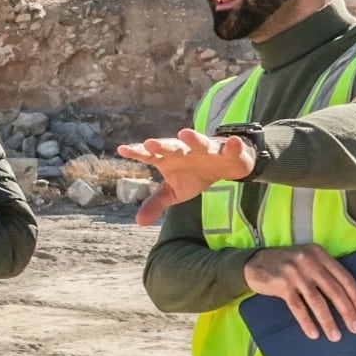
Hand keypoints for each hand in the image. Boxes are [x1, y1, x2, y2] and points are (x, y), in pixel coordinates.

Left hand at [118, 128, 257, 226]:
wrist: (224, 166)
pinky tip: (233, 142)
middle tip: (149, 143)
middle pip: (172, 147)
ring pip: (198, 142)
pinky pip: (229, 148)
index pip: (150, 156)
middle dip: (161, 145)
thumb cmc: (194, 175)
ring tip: (184, 133)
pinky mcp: (226, 150)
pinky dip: (231, 145)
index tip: (122, 150)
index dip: (137, 152)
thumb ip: (156, 203)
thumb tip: (139, 222)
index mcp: (169, 159)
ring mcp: (205, 148)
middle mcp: (185, 151)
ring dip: (192, 138)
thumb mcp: (174, 192)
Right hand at [244, 245, 355, 340]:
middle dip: (347, 311)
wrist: (252, 263)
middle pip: (333, 290)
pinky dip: (307, 322)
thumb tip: (345, 297)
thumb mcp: (306, 260)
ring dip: (328, 321)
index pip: (344, 277)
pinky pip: (297, 307)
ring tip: (335, 335)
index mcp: (320, 254)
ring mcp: (295, 273)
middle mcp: (309, 261)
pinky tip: (313, 333)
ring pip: (317, 301)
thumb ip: (323, 271)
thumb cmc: (284, 265)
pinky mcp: (281, 285)